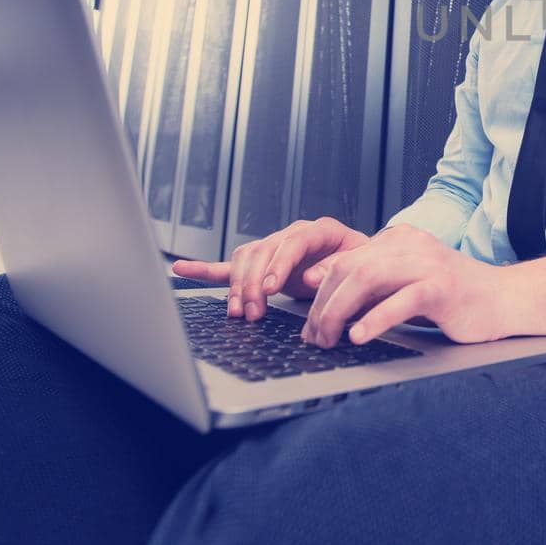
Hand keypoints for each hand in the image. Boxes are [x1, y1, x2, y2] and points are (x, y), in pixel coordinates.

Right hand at [171, 217, 368, 320]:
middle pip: (263, 252)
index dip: (280, 264)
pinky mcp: (262, 263)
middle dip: (254, 284)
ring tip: (238, 312)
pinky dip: (205, 268)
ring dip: (237, 286)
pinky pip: (230, 264)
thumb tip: (312, 277)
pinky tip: (181, 268)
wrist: (362, 263)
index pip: (294, 241)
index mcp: (321, 230)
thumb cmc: (364, 264)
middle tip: (253, 313)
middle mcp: (293, 233)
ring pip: (245, 259)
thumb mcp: (362, 264)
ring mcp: (274, 246)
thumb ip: (338, 268)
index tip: (271, 288)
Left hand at [300, 223, 510, 347]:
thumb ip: (373, 284)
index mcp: (399, 240)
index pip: (346, 259)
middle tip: (315, 338)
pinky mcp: (444, 287)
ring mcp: (429, 263)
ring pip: (368, 279)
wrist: (505, 299)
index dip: (319, 290)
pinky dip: (375, 319)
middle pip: (351, 268)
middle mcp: (411, 245)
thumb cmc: (454, 297)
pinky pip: (402, 300)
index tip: (307, 321)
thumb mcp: (406, 284)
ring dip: (340, 312)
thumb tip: (323, 292)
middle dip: (324, 305)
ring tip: (330, 339)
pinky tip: (360, 336)